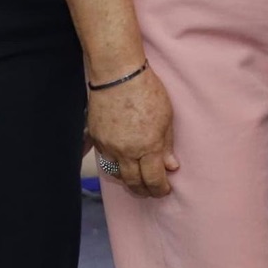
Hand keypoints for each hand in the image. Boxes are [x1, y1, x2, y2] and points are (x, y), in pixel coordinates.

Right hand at [87, 67, 178, 197]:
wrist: (117, 75)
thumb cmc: (147, 91)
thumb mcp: (166, 117)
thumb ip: (167, 145)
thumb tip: (171, 166)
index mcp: (147, 146)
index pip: (153, 179)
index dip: (160, 189)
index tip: (165, 190)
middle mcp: (126, 151)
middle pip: (134, 182)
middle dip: (144, 190)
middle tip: (152, 192)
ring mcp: (108, 146)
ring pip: (118, 174)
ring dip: (129, 181)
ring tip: (138, 181)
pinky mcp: (96, 139)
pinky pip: (106, 159)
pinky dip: (116, 165)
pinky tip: (123, 163)